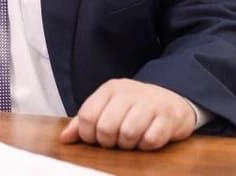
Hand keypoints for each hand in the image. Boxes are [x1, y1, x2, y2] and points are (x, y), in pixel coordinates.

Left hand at [60, 79, 194, 150]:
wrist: (171, 100)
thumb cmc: (134, 107)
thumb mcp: (108, 107)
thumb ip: (85, 121)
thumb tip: (64, 138)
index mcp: (110, 89)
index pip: (87, 116)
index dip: (87, 136)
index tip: (95, 140)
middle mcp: (128, 92)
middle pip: (106, 127)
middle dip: (108, 142)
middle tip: (115, 142)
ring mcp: (150, 103)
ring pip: (128, 134)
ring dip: (128, 145)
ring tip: (131, 141)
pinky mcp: (168, 116)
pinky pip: (150, 140)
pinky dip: (146, 146)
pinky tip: (147, 139)